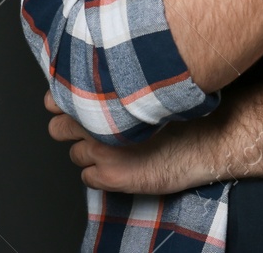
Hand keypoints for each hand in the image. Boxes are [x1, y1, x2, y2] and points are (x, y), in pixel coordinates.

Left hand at [44, 89, 217, 194]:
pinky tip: (118, 166)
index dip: (63, 103)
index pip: (57, 100)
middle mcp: (96, 125)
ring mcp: (102, 152)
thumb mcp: (144, 88)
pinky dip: (97, 174)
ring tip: (112, 149)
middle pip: (58, 129)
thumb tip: (91, 85)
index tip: (69, 105)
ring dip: (87, 153)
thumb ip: (115, 87)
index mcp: (103, 98)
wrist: (205, 140)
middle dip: (70, 129)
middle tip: (91, 130)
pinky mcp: (111, 178)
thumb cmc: (181, 112)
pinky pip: (87, 178)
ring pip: (74, 155)